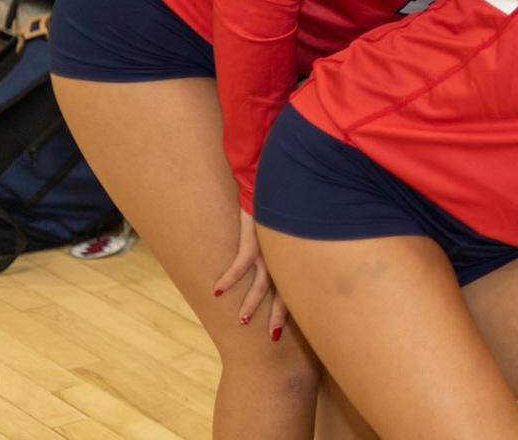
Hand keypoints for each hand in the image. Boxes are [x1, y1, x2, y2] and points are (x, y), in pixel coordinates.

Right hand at [210, 210, 288, 339]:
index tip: (291, 324)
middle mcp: (287, 254)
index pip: (299, 287)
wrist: (276, 180)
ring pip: (263, 282)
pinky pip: (241, 263)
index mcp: (297, 255)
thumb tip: (294, 263)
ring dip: (252, 302)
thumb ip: (297, 244)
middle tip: (272, 337)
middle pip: (286, 291)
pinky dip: (229, 277)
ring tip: (243, 320)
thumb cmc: (285, 204)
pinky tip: (217, 290)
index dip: (296, 308)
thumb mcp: (295, 227)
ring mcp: (271, 247)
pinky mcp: (255, 236)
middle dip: (280, 315)